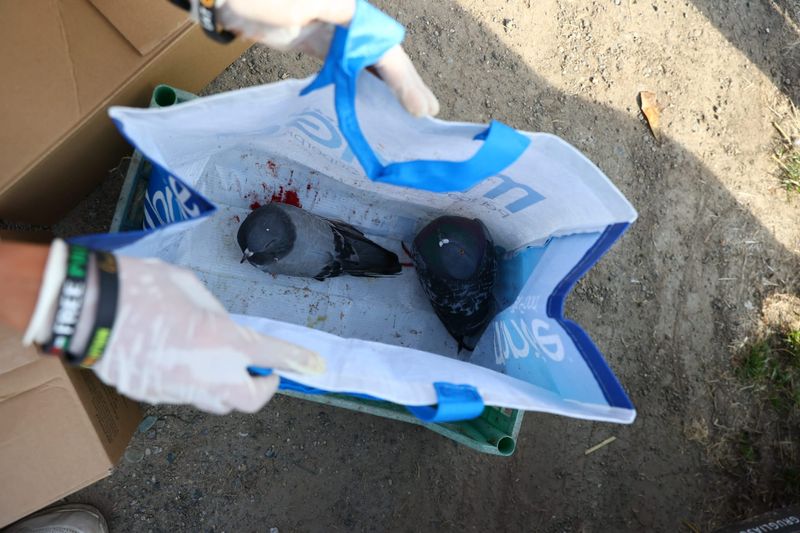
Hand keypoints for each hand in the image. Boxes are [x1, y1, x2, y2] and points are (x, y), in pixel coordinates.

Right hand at [23, 240, 323, 413]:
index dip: (299, 362)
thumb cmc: (140, 286)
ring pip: (215, 402)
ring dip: (226, 386)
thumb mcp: (190, 286)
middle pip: (250, 400)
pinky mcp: (151, 396)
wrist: (86, 308)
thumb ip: (216, 311)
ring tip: (216, 361)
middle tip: (261, 371)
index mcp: (222, 340)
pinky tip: (176, 358)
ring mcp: (177, 390)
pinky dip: (191, 382)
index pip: (273, 356)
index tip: (316, 367)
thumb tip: (224, 326)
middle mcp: (206, 373)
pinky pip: (183, 395)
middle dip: (263, 389)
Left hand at [190, 0, 439, 116]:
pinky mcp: (314, 45)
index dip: (404, 80)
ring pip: (369, 62)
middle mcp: (347, 20)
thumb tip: (379, 44)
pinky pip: (347, 67)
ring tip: (411, 112)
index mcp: (350, 9)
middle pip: (383, 55)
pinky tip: (372, 101)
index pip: (386, 49)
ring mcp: (331, 33)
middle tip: (429, 113)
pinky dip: (362, 84)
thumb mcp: (304, 3)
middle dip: (405, 84)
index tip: (419, 108)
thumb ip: (341, 20)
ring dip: (388, 87)